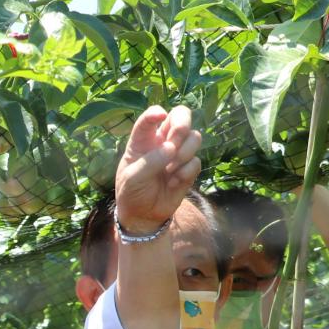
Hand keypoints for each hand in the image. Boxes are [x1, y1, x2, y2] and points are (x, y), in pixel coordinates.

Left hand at [115, 105, 202, 230]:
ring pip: (194, 137)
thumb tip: (171, 148)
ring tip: (170, 170)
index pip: (150, 118)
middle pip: (181, 115)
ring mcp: (178, 153)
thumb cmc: (132, 192)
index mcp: (143, 139)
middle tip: (174, 142)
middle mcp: (162, 141)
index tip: (160, 115)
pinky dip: (186, 173)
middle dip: (182, 125)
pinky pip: (196, 162)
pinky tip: (172, 183)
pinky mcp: (188, 169)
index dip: (156, 112)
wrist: (142, 215)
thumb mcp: (132, 178)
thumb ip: (150, 162)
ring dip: (184, 152)